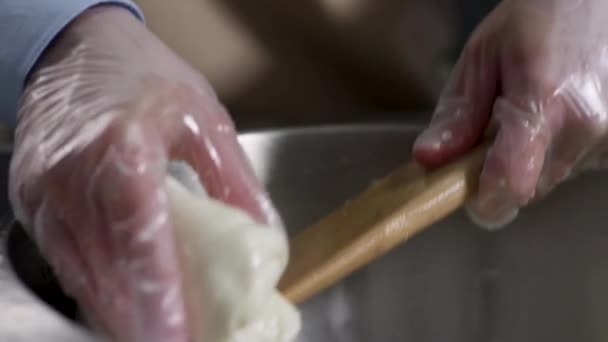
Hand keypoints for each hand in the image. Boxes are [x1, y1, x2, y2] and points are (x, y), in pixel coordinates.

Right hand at [9, 6, 280, 341]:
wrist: (75, 50)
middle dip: (143, 320)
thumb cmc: (143, 75)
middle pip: (109, 266)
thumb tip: (263, 235)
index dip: (160, 292)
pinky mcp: (31, 200)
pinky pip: (65, 258)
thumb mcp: (204, 117)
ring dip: (120, 313)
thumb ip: (235, 180)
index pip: (141, 233)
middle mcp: (73, 174)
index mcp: (123, 145)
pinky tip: (124, 309)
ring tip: (159, 337)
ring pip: (82, 272)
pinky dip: (96, 289)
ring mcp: (44, 190)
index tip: (179, 334)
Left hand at [413, 0, 607, 228]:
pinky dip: (556, 151)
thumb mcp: (482, 57)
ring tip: (529, 114)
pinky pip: (575, 165)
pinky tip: (554, 115)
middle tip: (492, 134)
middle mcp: (586, 126)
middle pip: (529, 189)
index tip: (468, 193)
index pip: (512, 185)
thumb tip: (429, 159)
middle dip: (501, 174)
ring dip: (530, 162)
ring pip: (551, 178)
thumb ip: (456, 114)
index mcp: (545, 104)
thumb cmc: (538, 16)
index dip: (484, 200)